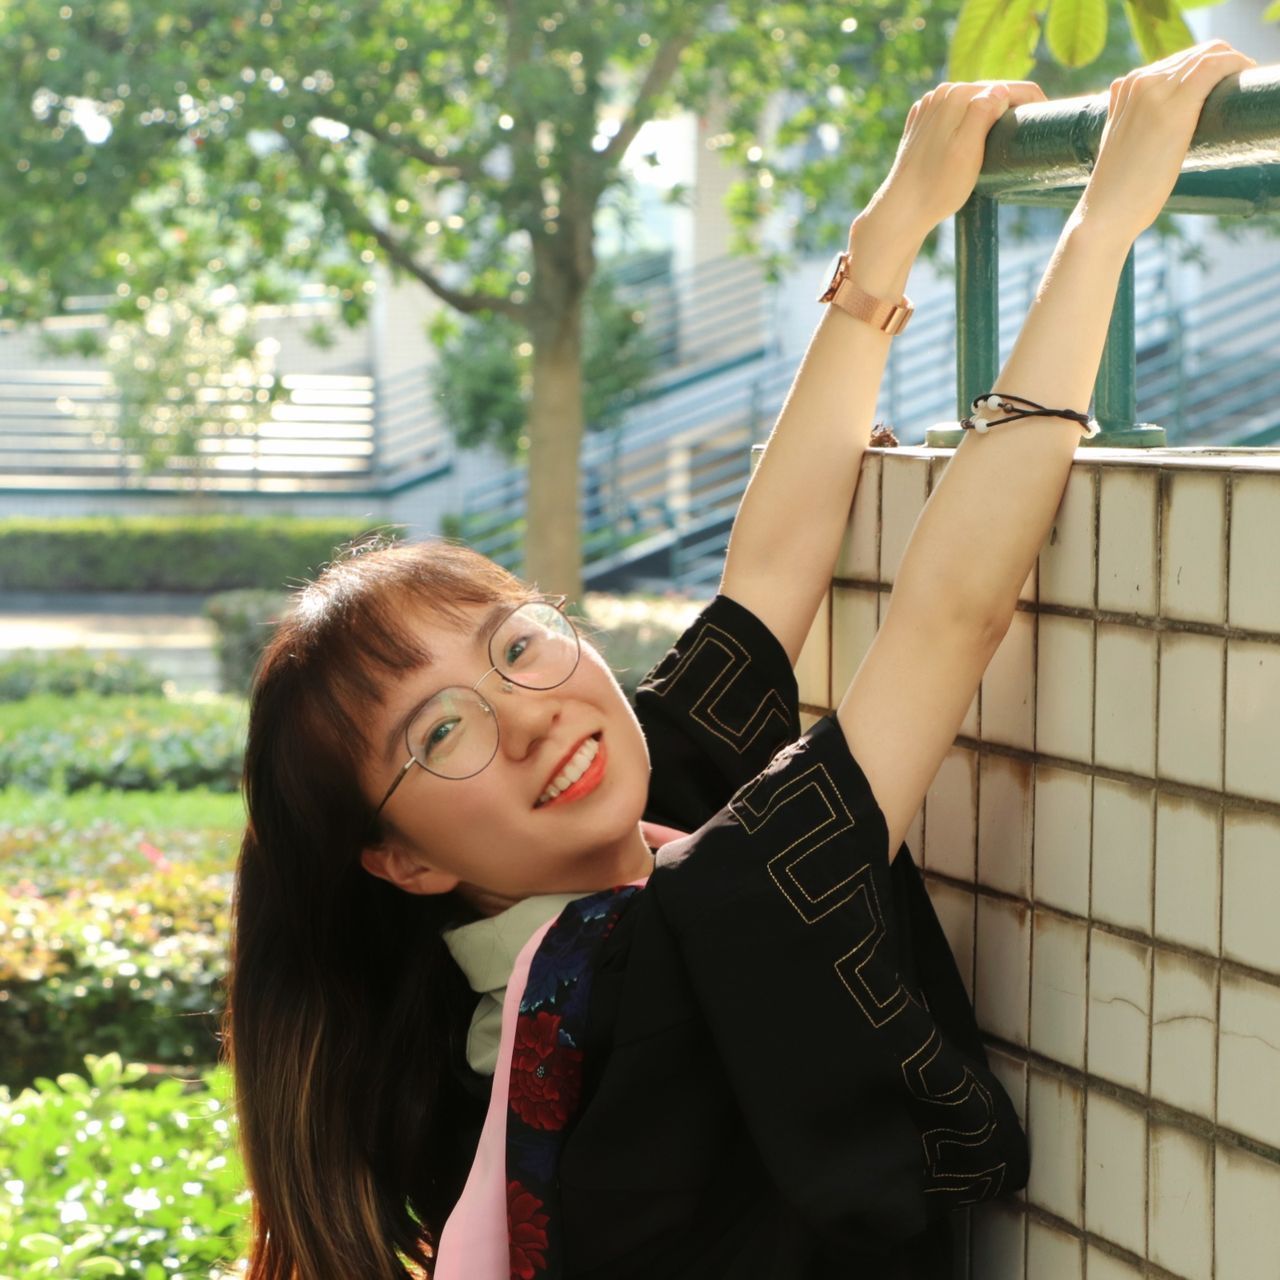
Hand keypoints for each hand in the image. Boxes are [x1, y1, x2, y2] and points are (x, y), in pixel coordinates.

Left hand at [855, 79, 1046, 247]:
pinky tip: (978, 136)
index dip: (1032, 100)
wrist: (901, 210)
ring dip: (992, 113)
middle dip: (1013, 105)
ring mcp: (929, 108)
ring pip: (972, 103)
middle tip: (1034, 128)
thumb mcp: (968, 149)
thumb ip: (983, 112)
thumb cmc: (938, 186)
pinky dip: (970, 121)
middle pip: (989, 93)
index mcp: (956, 95)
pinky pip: (954, 115)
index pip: (1006, 88)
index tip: (1049, 117)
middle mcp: (940, 94)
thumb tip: (1001, 89)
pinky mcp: (922, 124)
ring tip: (1010, 132)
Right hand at [1078, 40, 1257, 242]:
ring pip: (1210, 54)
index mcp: (1127, 88)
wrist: (1106, 213)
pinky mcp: (1177, 107)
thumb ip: (1126, 117)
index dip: (1207, 69)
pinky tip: (1246, 78)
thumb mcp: (1116, 143)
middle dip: (1225, 65)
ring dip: (1234, 65)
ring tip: (1243, 90)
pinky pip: (1215, 67)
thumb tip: (1140, 113)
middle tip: (1238, 91)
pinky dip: (1236, 66)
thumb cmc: (1116, 189)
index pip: (1178, 61)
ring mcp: (1157, 92)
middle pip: (1198, 53)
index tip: (1222, 89)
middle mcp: (1141, 82)